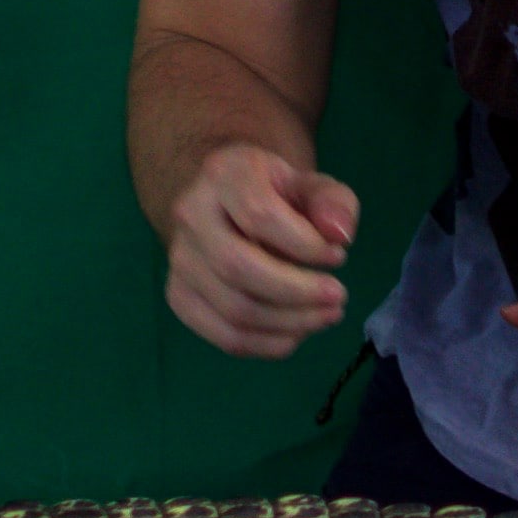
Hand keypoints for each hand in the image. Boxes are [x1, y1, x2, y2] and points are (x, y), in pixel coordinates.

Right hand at [159, 143, 356, 358]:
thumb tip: (338, 234)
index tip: (338, 256)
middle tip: (339, 298)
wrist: (232, 204)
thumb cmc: (280, 196)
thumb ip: (334, 203)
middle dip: (297, 292)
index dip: (305, 245)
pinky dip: (267, 344)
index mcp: (223, 173)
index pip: (259, 215)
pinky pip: (223, 335)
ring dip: (290, 323)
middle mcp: (190, 214)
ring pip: (232, 309)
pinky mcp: (179, 296)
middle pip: (238, 267)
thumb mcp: (313, 185)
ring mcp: (179, 259)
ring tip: (326, 316)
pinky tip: (297, 333)